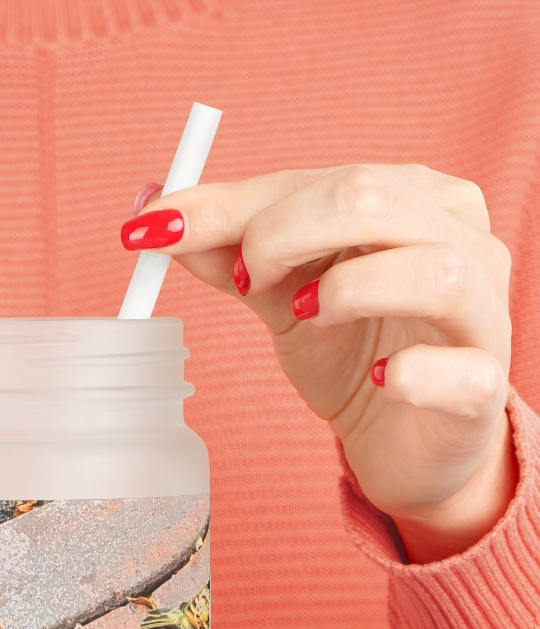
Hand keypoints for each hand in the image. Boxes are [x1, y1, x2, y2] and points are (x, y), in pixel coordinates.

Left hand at [123, 165, 515, 561]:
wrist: (402, 439)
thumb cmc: (350, 351)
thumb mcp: (280, 295)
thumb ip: (228, 252)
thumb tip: (153, 212)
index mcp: (409, 199)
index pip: (316, 180)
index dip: (231, 205)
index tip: (155, 229)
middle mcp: (459, 239)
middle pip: (372, 199)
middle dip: (282, 233)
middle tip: (243, 281)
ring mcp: (482, 312)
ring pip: (433, 270)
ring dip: (347, 290)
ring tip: (302, 316)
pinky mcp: (484, 385)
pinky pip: (460, 370)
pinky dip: (412, 373)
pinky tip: (379, 380)